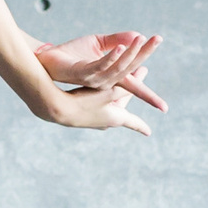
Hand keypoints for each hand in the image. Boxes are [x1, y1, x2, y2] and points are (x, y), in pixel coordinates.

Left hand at [37, 30, 165, 114]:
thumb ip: (117, 40)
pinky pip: (99, 66)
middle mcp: (104, 81)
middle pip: (130, 69)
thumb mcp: (98, 44)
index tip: (164, 107)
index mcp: (110, 76)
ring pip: (117, 68)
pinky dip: (111, 57)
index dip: (149, 93)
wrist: (48, 60)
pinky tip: (120, 47)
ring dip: (130, 53)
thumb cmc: (72, 54)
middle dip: (144, 53)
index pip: (134, 80)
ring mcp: (94, 79)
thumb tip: (137, 35)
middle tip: (158, 39)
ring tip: (139, 39)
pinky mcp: (82, 73)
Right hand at [39, 76, 153, 135]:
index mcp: (116, 118)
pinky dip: (104, 95)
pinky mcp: (85, 115)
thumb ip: (125, 87)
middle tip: (140, 74)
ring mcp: (95, 120)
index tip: (149, 133)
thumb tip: (140, 84)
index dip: (141, 126)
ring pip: (111, 103)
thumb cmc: (84, 101)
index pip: (134, 122)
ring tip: (121, 82)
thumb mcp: (110, 91)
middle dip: (130, 92)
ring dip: (117, 92)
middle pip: (123, 105)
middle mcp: (107, 122)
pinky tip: (100, 92)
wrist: (58, 109)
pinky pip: (100, 104)